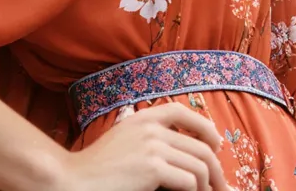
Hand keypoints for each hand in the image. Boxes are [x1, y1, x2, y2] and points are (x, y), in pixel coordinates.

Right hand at [56, 102, 228, 190]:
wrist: (73, 181)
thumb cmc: (97, 169)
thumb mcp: (125, 142)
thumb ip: (150, 140)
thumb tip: (180, 154)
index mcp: (143, 117)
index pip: (182, 111)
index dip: (205, 127)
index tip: (216, 145)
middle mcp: (150, 127)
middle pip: (199, 144)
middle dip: (216, 168)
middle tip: (222, 187)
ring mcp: (152, 146)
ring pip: (199, 164)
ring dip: (209, 185)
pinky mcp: (152, 167)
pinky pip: (189, 181)